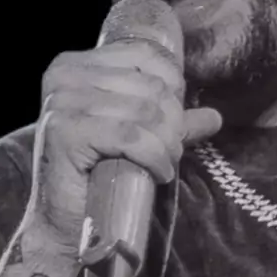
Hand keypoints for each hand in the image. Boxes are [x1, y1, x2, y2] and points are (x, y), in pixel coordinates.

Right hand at [25, 41, 221, 249]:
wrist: (62, 222)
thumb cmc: (96, 174)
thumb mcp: (137, 137)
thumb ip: (170, 120)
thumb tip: (215, 116)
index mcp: (76, 65)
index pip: (143, 54)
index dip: (172, 86)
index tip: (174, 120)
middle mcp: (65, 76)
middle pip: (149, 86)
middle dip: (172, 122)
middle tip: (171, 151)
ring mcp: (62, 103)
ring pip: (144, 111)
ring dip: (166, 144)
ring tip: (164, 163)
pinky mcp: (66, 133)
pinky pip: (130, 136)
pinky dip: (153, 157)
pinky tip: (157, 173)